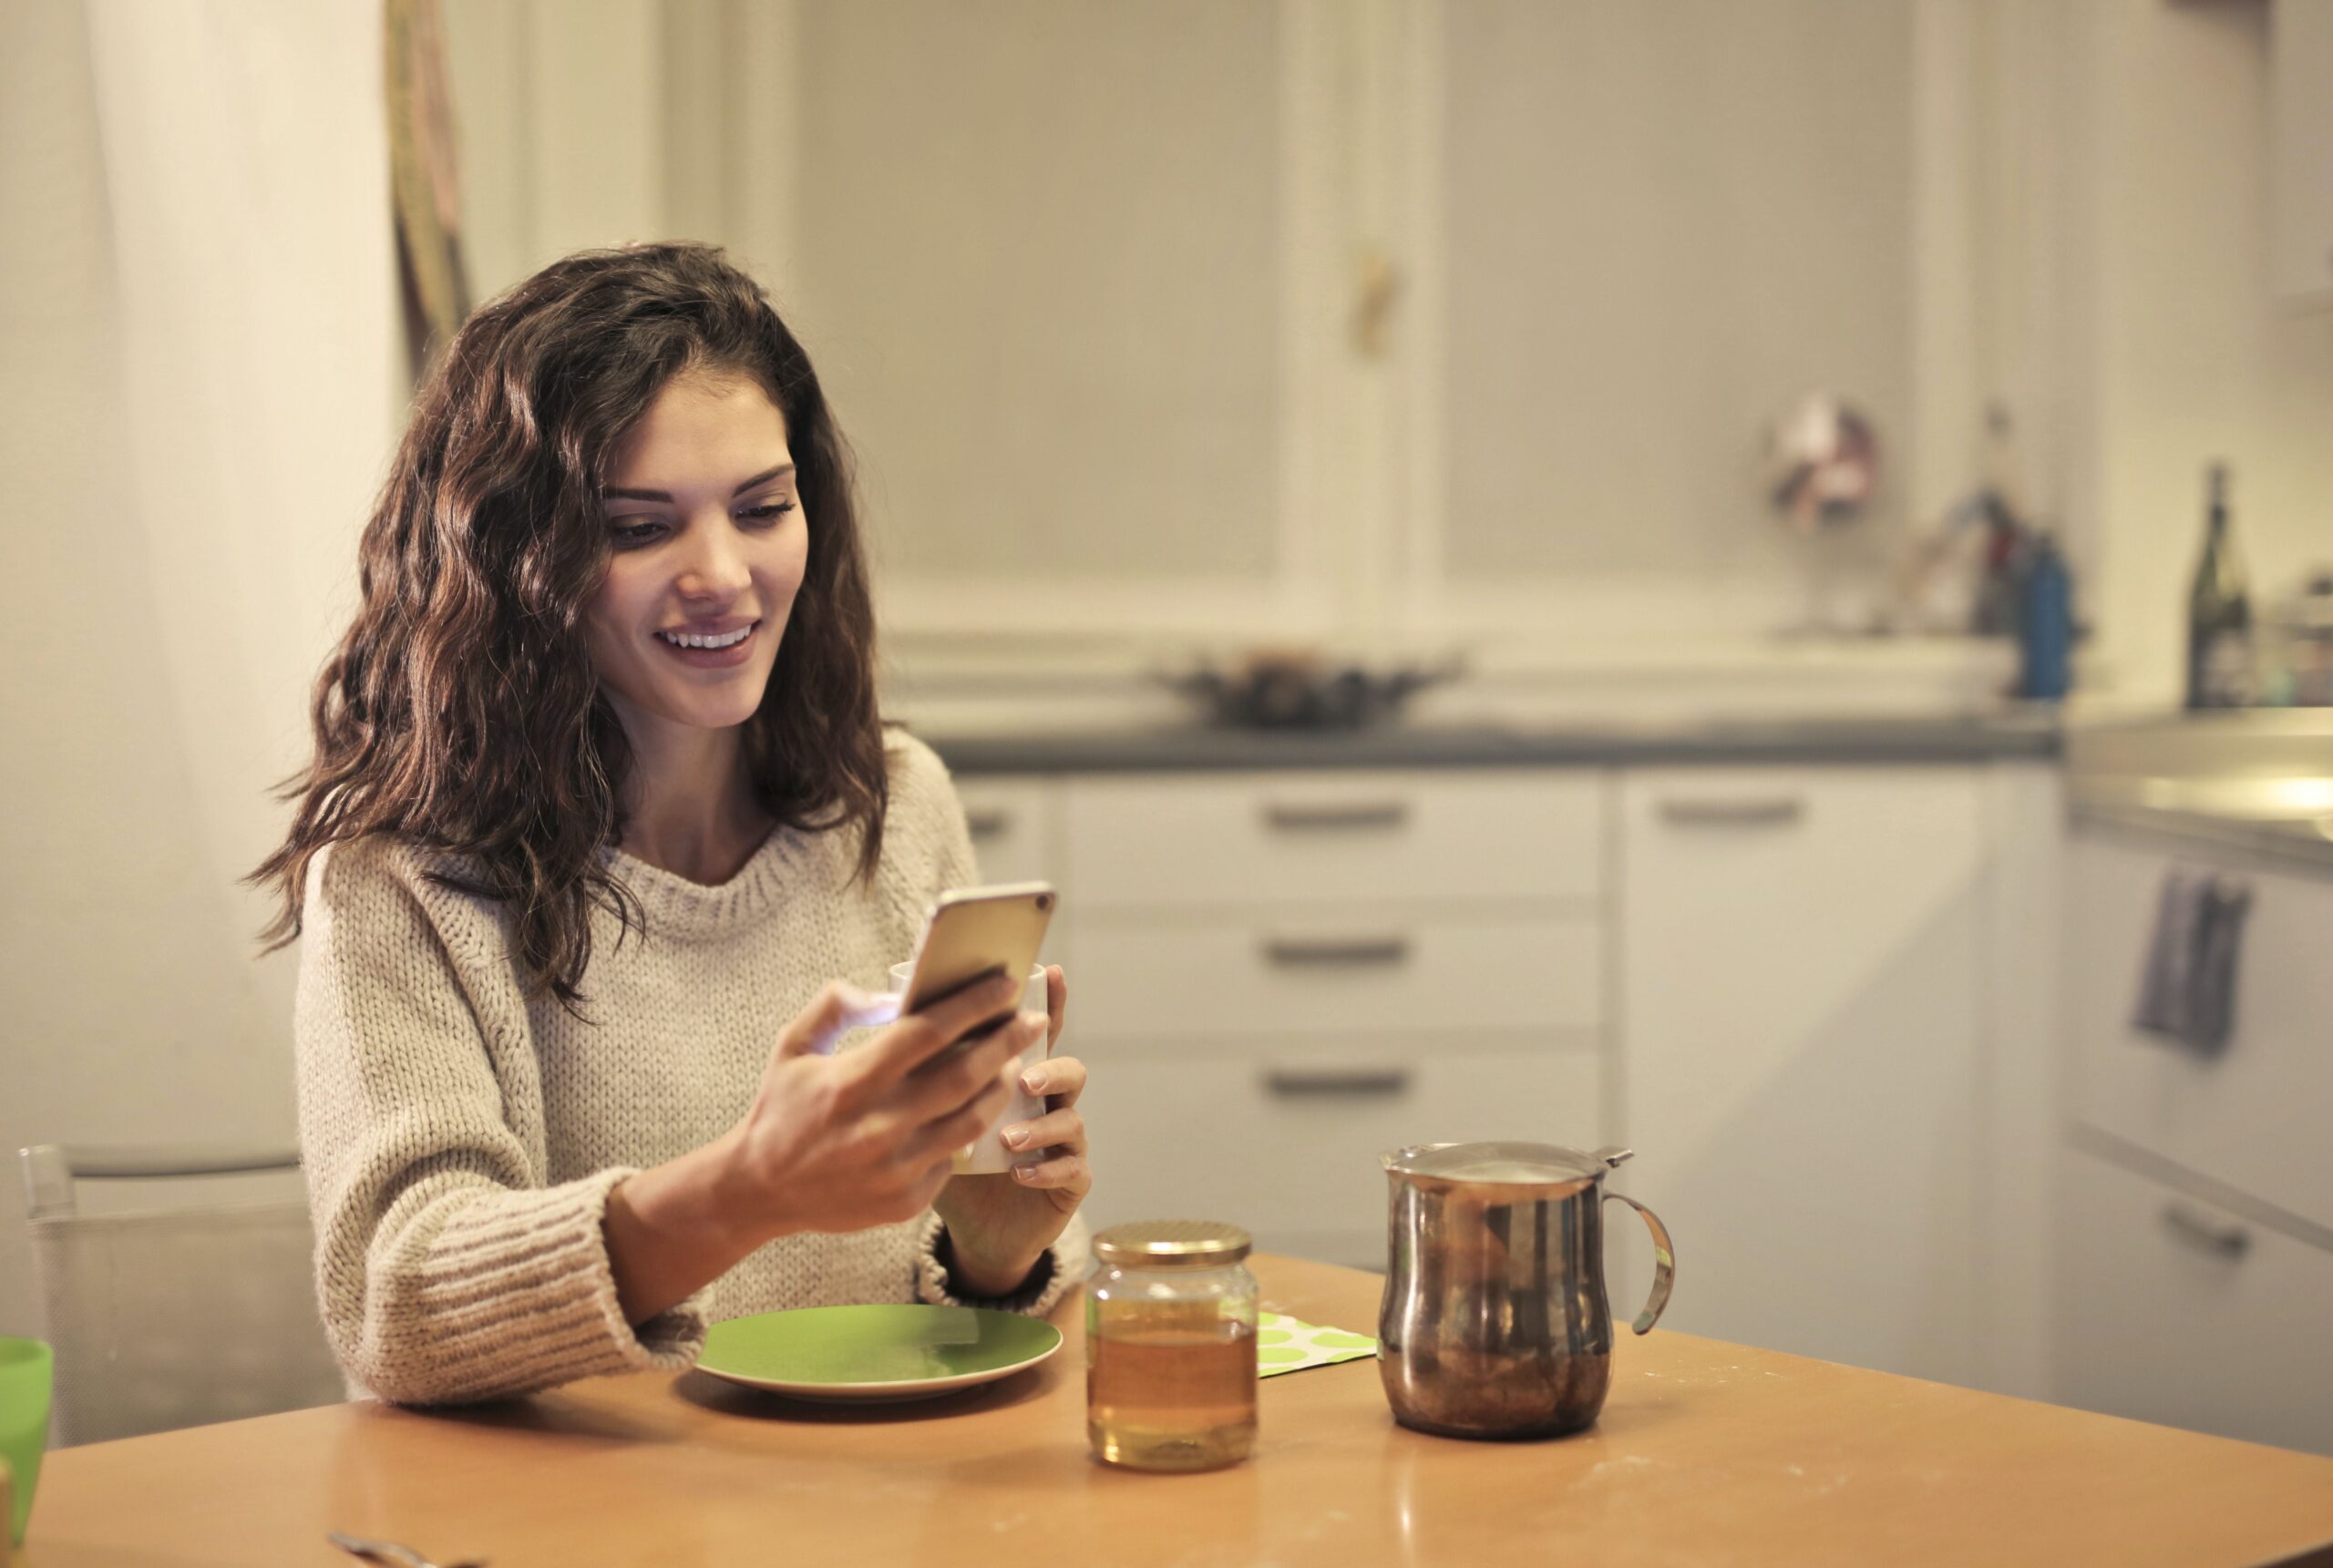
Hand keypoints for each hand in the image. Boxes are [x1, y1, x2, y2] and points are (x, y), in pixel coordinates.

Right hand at [728, 971, 1047, 1242]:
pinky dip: (967, 1131)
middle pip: (965, 1076)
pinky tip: (976, 1110)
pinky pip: (952, 1158)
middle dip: (1008, 1042)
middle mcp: (878, 1127)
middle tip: (1033, 1022)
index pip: (929, 1032)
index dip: (974, 1005)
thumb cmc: (780, 1108)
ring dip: (999, 1087)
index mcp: (851, 1083)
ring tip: (1012, 1064)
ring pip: (971, 1121)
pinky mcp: (904, 1201)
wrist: (757, 1191)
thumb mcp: (793, 1046)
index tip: (1005, 985)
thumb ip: (836, 1006)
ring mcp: (895, 1169)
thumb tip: (890, 993)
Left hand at [932, 964, 1091, 1295]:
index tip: (1053, 974)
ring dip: (1043, 1124)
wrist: (968, 1228)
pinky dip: (1048, 1167)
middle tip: (1023, 1076)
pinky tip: (1020, 1173)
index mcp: (1013, 1078)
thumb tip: (889, 1018)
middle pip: (1068, 1069)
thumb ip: (917, 1070)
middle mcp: (1045, 1104)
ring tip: (1008, 1136)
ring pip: (1073, 1119)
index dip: (1048, 1004)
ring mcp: (1061, 1141)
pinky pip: (1074, 1168)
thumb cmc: (938, 1160)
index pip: (1035, 1034)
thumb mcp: (922, 1111)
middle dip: (1049, 1067)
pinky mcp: (1069, 1182)